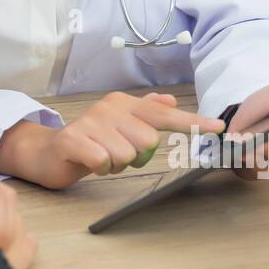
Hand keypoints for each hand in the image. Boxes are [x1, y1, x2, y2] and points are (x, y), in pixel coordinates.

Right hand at [0, 91, 226, 189]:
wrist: (48, 152)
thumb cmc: (90, 140)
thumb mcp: (119, 124)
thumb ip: (144, 112)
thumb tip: (169, 100)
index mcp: (123, 103)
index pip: (163, 113)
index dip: (192, 121)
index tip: (219, 128)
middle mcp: (109, 108)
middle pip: (148, 141)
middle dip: (136, 156)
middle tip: (116, 154)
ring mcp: (90, 122)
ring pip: (127, 155)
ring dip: (116, 165)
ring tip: (101, 157)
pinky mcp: (74, 140)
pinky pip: (104, 162)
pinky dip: (99, 168)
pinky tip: (89, 161)